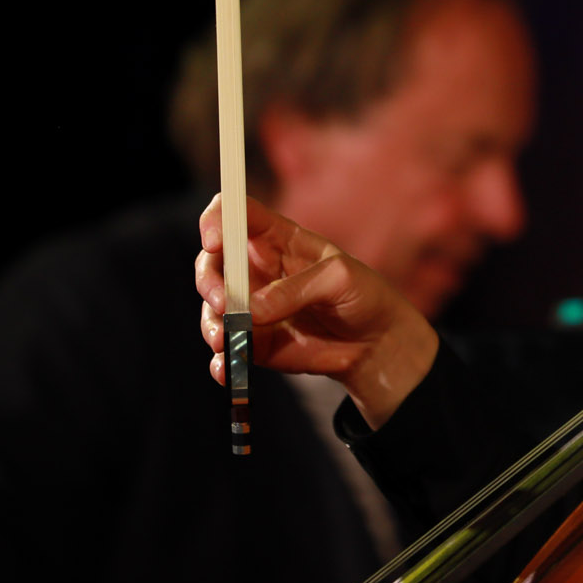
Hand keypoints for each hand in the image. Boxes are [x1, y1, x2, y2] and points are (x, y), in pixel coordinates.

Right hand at [195, 194, 437, 427]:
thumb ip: (297, 289)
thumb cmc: (362, 295)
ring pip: (212, 307)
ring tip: (227, 341)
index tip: (214, 241)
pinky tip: (226, 369)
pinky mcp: (253, 339)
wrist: (375, 343)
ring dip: (212, 324)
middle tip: (223, 303)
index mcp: (278, 238)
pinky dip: (220, 359)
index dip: (218, 219)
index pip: (237, 214)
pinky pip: (226, 348)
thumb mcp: (340, 279)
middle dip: (208, 280)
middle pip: (213, 261)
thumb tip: (251, 310)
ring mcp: (251, 305)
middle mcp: (257, 269)